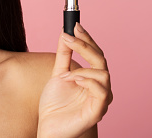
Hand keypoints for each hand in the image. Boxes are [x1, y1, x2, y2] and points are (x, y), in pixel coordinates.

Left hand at [38, 23, 112, 137]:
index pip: (95, 54)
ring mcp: (101, 99)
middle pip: (101, 60)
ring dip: (82, 68)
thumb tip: (65, 33)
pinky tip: (74, 79)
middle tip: (70, 36)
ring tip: (65, 75)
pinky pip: (102, 92)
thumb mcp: (57, 73)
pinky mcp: (98, 111)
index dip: (86, 38)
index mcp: (92, 78)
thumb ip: (64, 55)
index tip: (74, 25)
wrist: (48, 126)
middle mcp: (100, 87)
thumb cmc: (54, 103)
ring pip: (103, 74)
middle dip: (85, 45)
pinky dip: (88, 81)